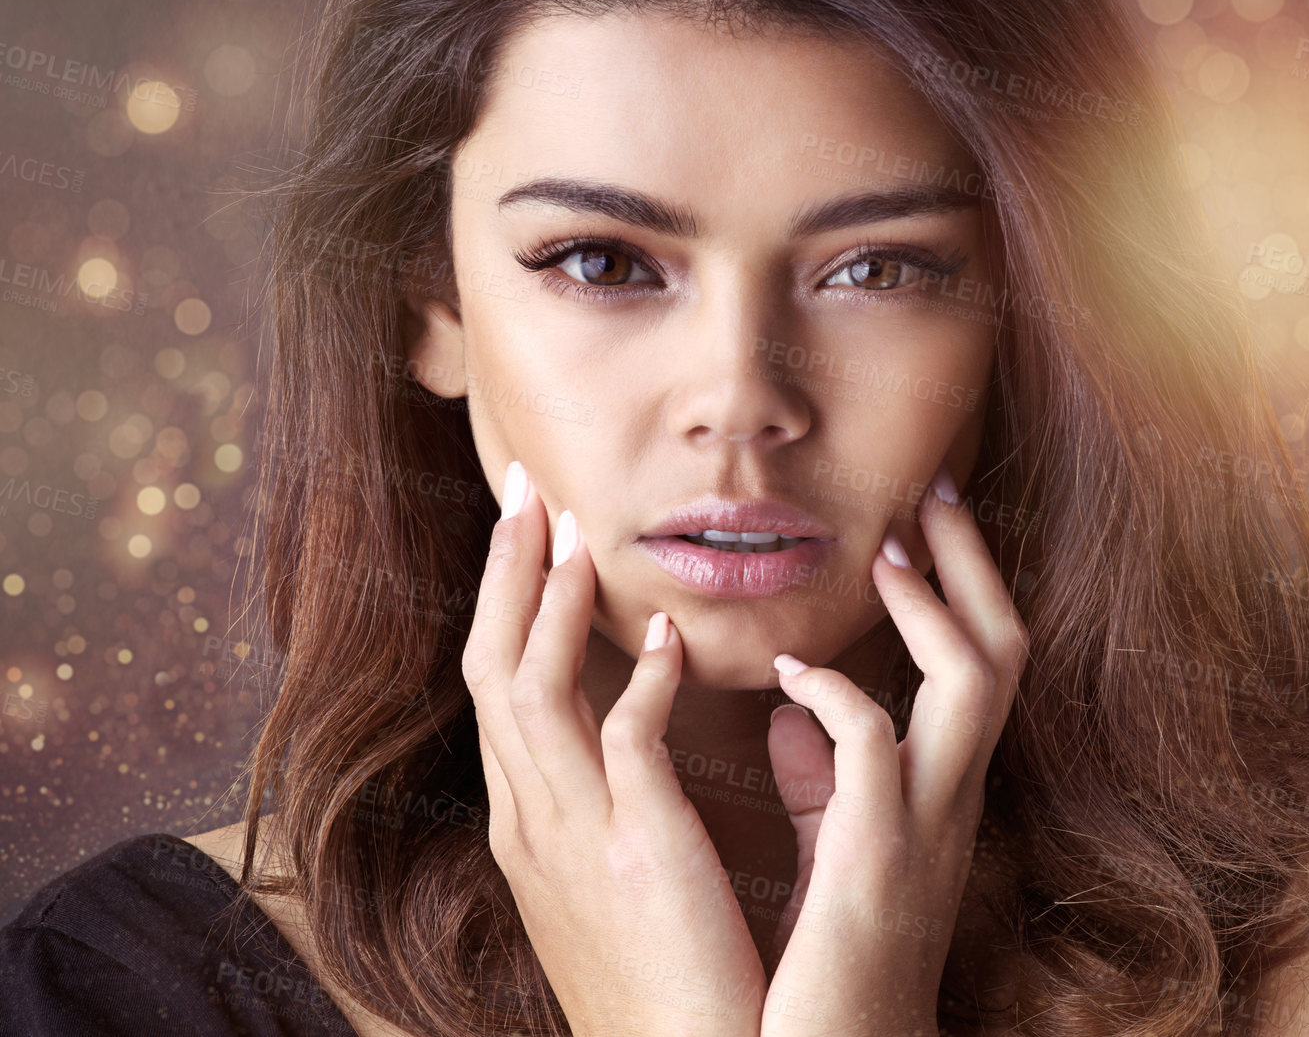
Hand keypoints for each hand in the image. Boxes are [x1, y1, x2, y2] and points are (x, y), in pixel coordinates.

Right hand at [462, 461, 766, 1036]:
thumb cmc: (662, 973)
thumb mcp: (611, 875)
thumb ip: (612, 794)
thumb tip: (631, 721)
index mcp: (527, 821)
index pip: (498, 686)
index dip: (505, 602)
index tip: (527, 533)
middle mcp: (529, 820)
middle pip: (492, 667)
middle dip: (505, 573)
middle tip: (524, 486)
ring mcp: (572, 837)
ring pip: (530, 691)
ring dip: (547, 602)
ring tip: (572, 529)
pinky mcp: (635, 854)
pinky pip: (624, 744)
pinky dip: (639, 681)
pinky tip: (664, 635)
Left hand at [761, 464, 1028, 1036]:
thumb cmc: (833, 954)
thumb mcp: (838, 847)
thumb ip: (823, 773)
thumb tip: (790, 702)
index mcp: (942, 785)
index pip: (984, 659)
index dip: (966, 582)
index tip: (925, 516)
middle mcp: (952, 794)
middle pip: (1004, 650)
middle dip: (972, 563)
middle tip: (932, 488)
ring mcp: (924, 824)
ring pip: (976, 683)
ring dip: (932, 608)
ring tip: (882, 554)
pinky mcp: (873, 860)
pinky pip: (876, 748)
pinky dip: (836, 696)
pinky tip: (788, 674)